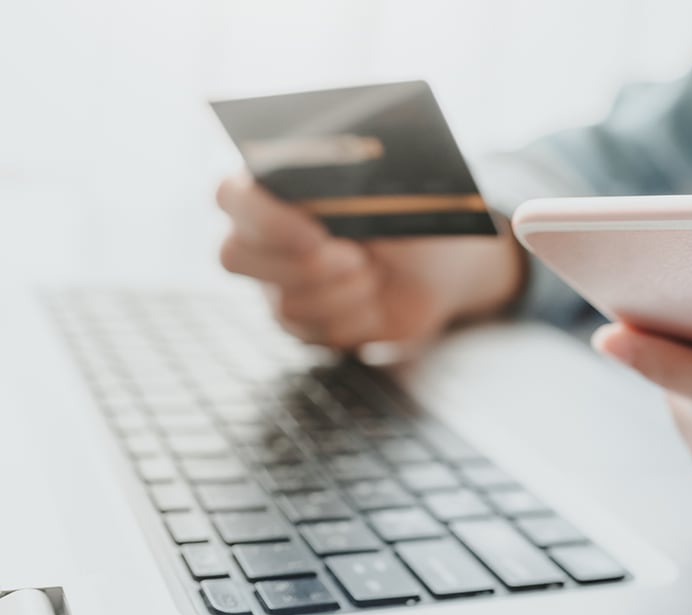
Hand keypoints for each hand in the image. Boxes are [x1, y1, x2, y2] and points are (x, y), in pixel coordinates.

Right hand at [215, 173, 525, 347]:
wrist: (438, 265)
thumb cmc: (409, 214)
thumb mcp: (387, 190)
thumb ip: (352, 184)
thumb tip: (332, 195)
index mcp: (275, 187)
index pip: (233, 196)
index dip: (264, 218)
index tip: (314, 233)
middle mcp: (263, 236)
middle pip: (236, 255)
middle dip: (304, 265)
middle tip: (356, 258)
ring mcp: (277, 282)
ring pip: (284, 301)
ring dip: (343, 291)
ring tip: (375, 273)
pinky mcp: (302, 323)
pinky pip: (313, 332)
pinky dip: (356, 318)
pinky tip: (375, 300)